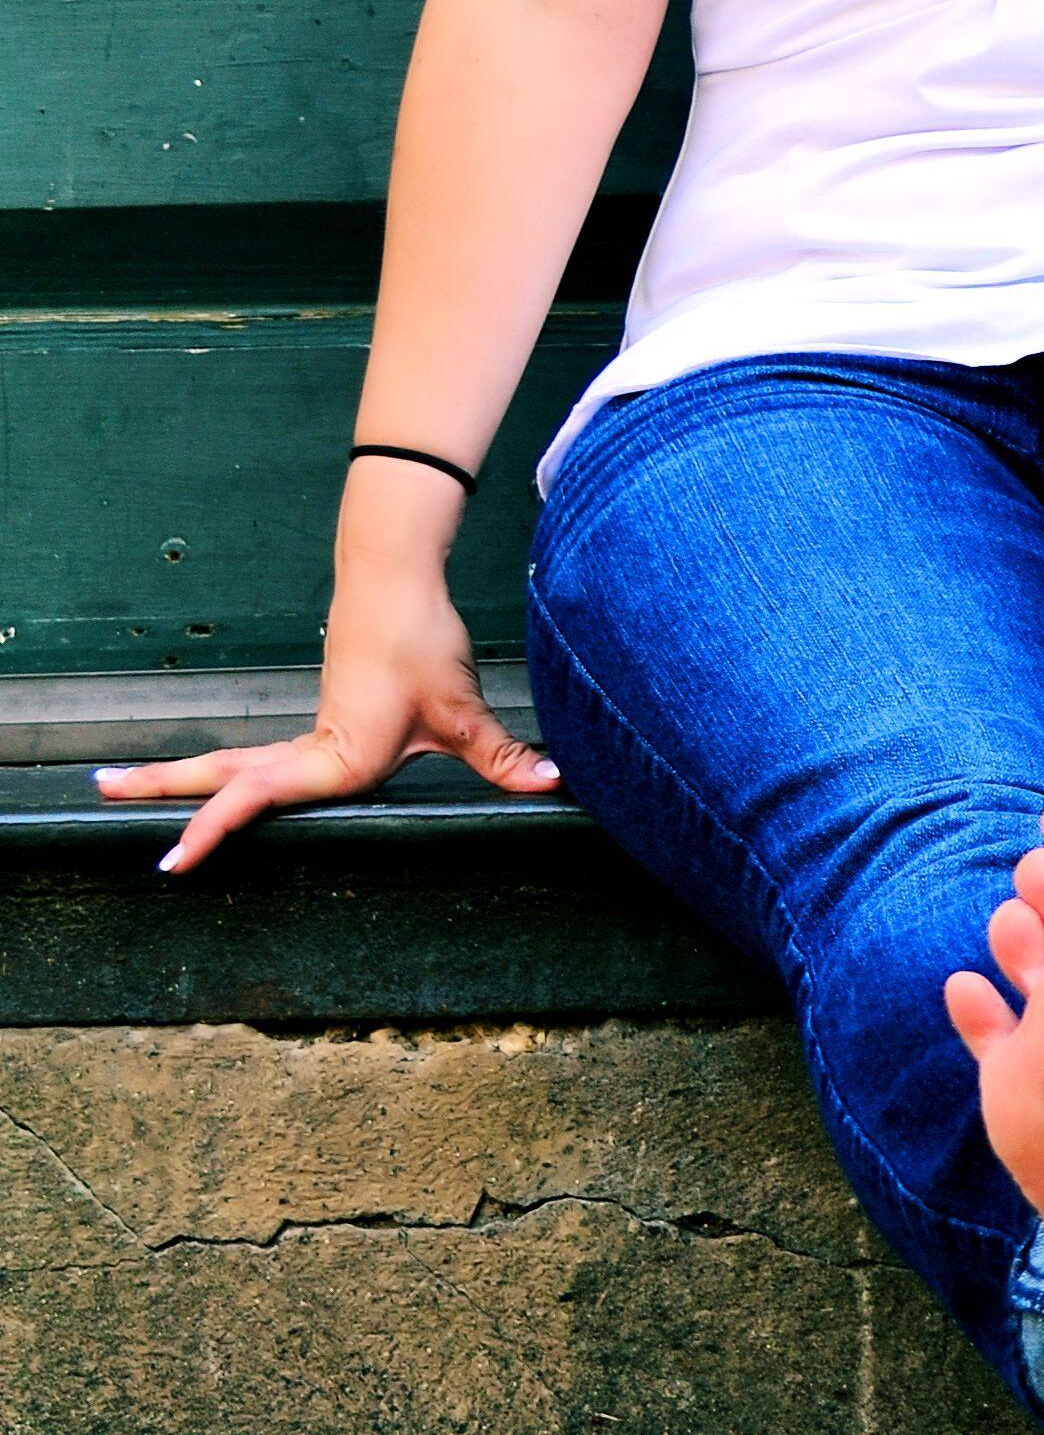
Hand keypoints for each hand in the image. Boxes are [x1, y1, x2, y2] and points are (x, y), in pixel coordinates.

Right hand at [95, 533, 558, 873]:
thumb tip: (551, 783)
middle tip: (102, 793)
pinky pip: (266, 754)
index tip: (175, 858)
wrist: (396, 575)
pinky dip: (231, 773)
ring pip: (238, 761)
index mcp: (337, 755)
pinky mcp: (326, 714)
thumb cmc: (420, 638)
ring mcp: (314, 729)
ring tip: (125, 786)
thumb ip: (501, 755)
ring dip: (189, 778)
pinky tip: (222, 784)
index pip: (258, 797)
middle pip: (225, 774)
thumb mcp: (461, 705)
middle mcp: (314, 746)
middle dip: (166, 791)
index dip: (215, 827)